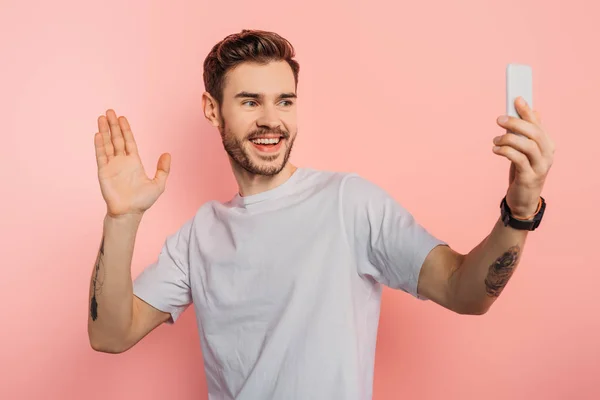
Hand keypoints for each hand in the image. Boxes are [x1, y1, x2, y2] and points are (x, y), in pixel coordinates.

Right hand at [94, 110, 170, 217]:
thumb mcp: (158, 184)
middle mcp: (122, 161)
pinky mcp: (103, 172)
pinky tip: (98, 134)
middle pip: (116, 139)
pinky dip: (99, 145)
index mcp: (134, 162)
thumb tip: (167, 154)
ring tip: (101, 117)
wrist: (129, 213)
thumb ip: (163, 169)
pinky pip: (101, 156)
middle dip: (113, 125)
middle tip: (109, 111)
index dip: (126, 129)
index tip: (122, 118)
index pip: (129, 141)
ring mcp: (112, 166)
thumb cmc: (143, 201)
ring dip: (104, 131)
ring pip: (107, 144)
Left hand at [493, 97, 554, 217]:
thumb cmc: (522, 172)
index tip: (516, 98)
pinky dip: (505, 151)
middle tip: (499, 119)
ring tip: (495, 140)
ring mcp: (540, 167)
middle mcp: (547, 155)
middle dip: (516, 123)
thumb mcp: (525, 152)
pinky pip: (518, 159)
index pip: (538, 124)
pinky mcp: (529, 177)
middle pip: (534, 132)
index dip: (527, 111)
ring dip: (508, 138)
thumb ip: (528, 134)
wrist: (523, 200)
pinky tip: (495, 149)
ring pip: (527, 145)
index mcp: (547, 145)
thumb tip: (534, 111)